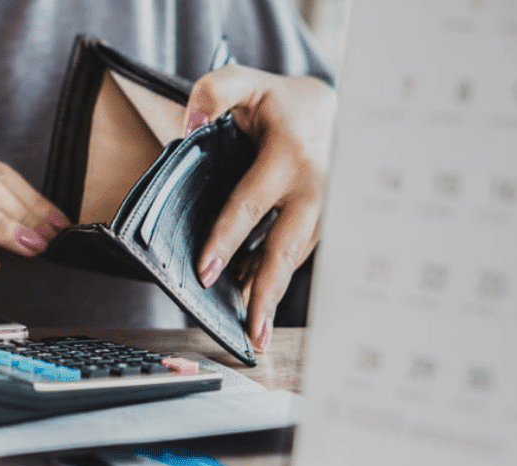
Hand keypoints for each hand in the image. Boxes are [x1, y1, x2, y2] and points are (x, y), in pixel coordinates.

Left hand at [184, 65, 335, 351]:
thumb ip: (213, 92)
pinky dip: (274, 277)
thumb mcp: (244, 81)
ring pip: (293, 259)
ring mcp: (323, 209)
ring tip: (251, 330)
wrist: (329, 107)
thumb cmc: (278, 100)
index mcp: (291, 156)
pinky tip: (254, 299)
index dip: (226, 240)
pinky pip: (295, 254)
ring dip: (270, 293)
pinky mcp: (322, 222)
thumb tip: (187, 126)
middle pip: (285, 249)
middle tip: (251, 334)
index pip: (251, 204)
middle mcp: (314, 188)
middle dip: (266, 293)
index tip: (206, 272)